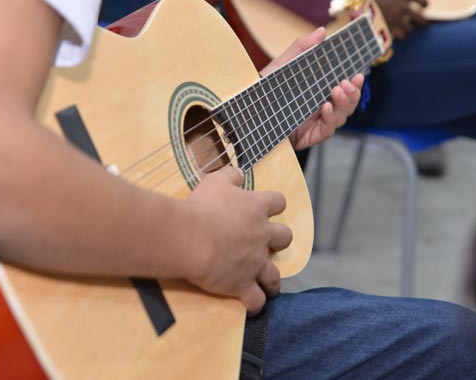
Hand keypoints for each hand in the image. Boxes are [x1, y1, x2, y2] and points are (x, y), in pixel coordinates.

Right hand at [186, 166, 291, 313]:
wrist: (191, 238)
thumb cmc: (202, 207)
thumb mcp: (215, 181)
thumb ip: (230, 175)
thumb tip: (239, 171)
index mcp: (256, 208)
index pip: (278, 202)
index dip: (274, 205)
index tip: (267, 208)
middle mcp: (261, 236)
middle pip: (285, 238)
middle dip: (279, 241)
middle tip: (268, 244)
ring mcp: (255, 262)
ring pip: (274, 276)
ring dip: (272, 280)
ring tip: (268, 284)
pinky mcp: (242, 284)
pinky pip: (255, 300)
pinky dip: (255, 304)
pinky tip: (252, 305)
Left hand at [261, 28, 364, 149]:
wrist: (245, 113)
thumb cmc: (263, 89)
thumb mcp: (281, 66)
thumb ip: (301, 49)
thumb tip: (321, 31)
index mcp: (317, 91)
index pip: (343, 86)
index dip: (354, 81)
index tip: (359, 72)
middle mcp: (319, 107)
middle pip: (347, 102)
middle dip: (353, 92)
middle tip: (350, 81)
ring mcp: (316, 123)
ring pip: (341, 116)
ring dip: (344, 103)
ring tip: (338, 90)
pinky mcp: (309, 136)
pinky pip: (327, 130)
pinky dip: (330, 118)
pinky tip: (326, 107)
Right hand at [353, 0, 427, 39]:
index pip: (424, 1)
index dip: (423, 5)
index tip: (420, 7)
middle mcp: (401, 7)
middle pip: (421, 20)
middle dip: (420, 23)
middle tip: (415, 23)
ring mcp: (393, 19)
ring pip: (408, 31)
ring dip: (405, 30)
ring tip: (398, 28)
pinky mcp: (384, 28)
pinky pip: (396, 38)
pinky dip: (394, 37)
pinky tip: (389, 33)